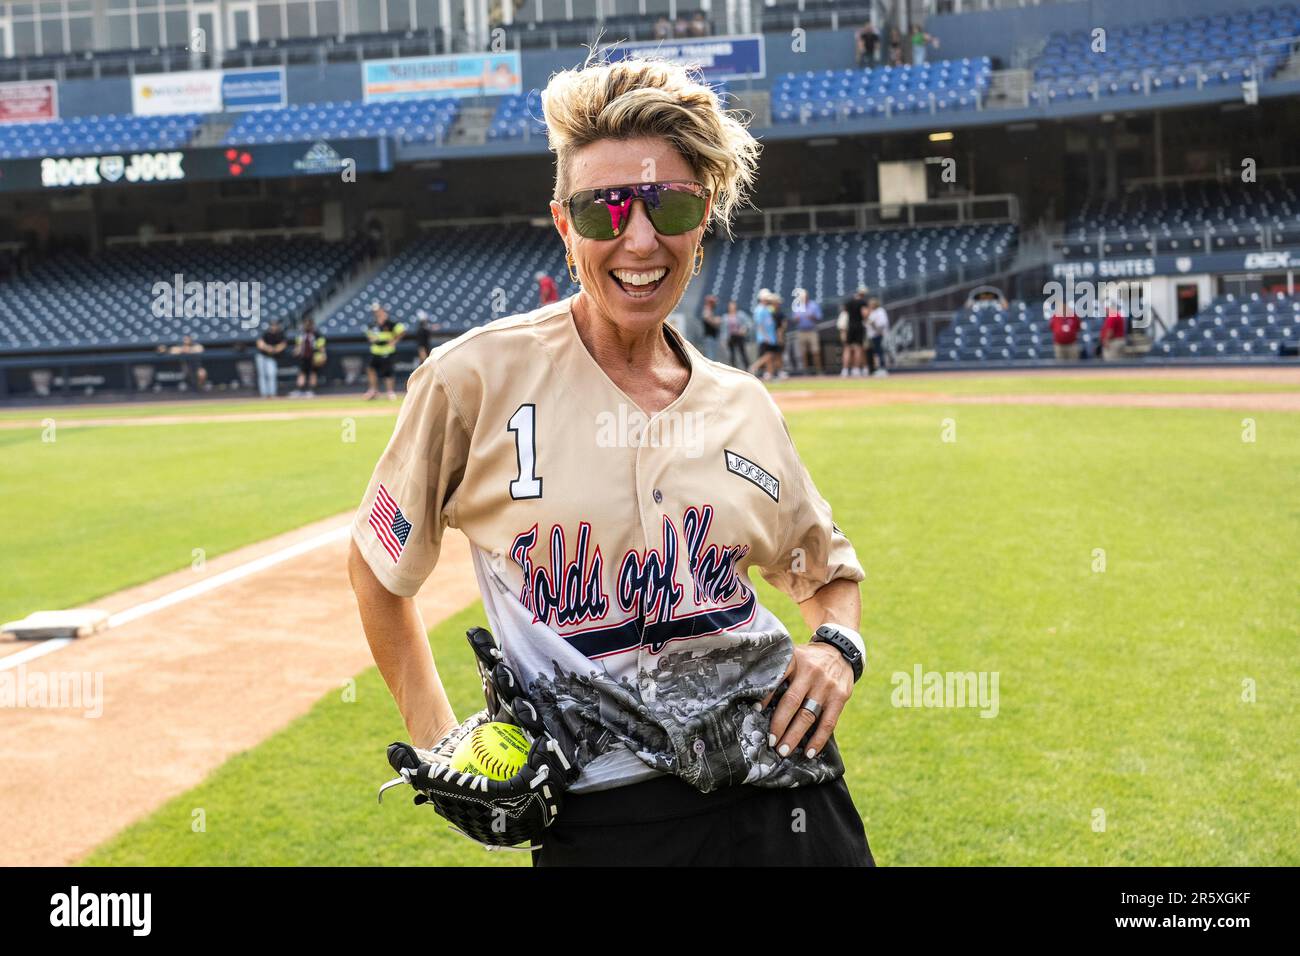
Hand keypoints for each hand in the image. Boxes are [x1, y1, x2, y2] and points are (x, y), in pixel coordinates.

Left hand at [760, 640, 854, 759]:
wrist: (840, 650)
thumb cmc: (808, 659)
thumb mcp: (794, 656)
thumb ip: (780, 673)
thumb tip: (757, 701)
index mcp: (794, 660)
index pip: (777, 678)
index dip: (766, 695)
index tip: (755, 710)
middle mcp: (810, 672)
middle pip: (792, 702)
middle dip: (779, 725)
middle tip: (770, 742)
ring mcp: (826, 685)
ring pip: (808, 715)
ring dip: (795, 736)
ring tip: (784, 751)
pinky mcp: (840, 696)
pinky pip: (828, 722)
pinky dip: (818, 739)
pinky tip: (809, 752)